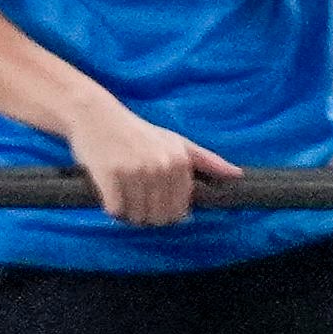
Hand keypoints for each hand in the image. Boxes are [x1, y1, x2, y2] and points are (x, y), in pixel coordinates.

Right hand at [69, 96, 237, 224]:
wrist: (95, 115)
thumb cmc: (138, 132)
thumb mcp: (176, 141)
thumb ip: (207, 160)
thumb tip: (237, 174)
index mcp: (179, 161)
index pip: (179, 211)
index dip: (164, 211)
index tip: (153, 197)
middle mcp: (160, 166)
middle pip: (158, 218)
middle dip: (145, 214)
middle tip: (135, 194)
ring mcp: (135, 171)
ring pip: (136, 216)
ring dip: (127, 211)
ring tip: (123, 190)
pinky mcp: (110, 175)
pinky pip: (115, 210)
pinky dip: (111, 206)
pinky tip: (109, 188)